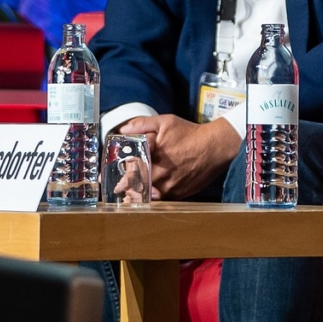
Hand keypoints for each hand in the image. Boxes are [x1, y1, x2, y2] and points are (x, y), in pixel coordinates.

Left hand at [117, 113, 241, 199]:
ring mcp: (170, 186)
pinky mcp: (180, 194)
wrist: (216, 147)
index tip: (107, 178)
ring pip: (148, 195)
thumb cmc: (190, 134)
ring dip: (140, 194)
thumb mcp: (166, 122)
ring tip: (132, 194)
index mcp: (153, 157)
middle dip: (127, 185)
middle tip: (118, 187)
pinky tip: (151, 193)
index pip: (129, 170)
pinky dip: (155, 197)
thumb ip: (142, 124)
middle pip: (137, 185)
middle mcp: (160, 174)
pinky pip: (162, 199)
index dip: (119, 174)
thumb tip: (123, 131)